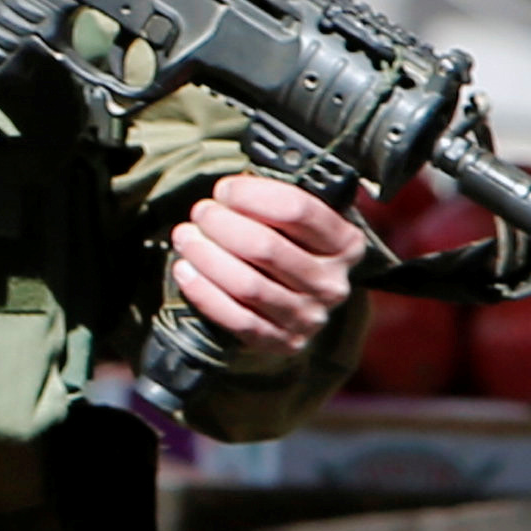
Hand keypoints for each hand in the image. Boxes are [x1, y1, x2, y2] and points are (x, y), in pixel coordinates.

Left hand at [172, 171, 370, 356]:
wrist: (298, 303)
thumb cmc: (291, 250)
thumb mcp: (298, 223)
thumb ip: (275, 203)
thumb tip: (229, 190)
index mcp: (345, 243)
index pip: (297, 210)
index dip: (252, 195)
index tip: (225, 189)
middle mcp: (332, 282)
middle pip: (266, 248)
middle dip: (222, 224)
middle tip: (201, 213)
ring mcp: (309, 316)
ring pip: (248, 285)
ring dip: (207, 256)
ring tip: (185, 237)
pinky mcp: (283, 341)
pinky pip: (237, 318)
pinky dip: (205, 292)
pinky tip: (185, 270)